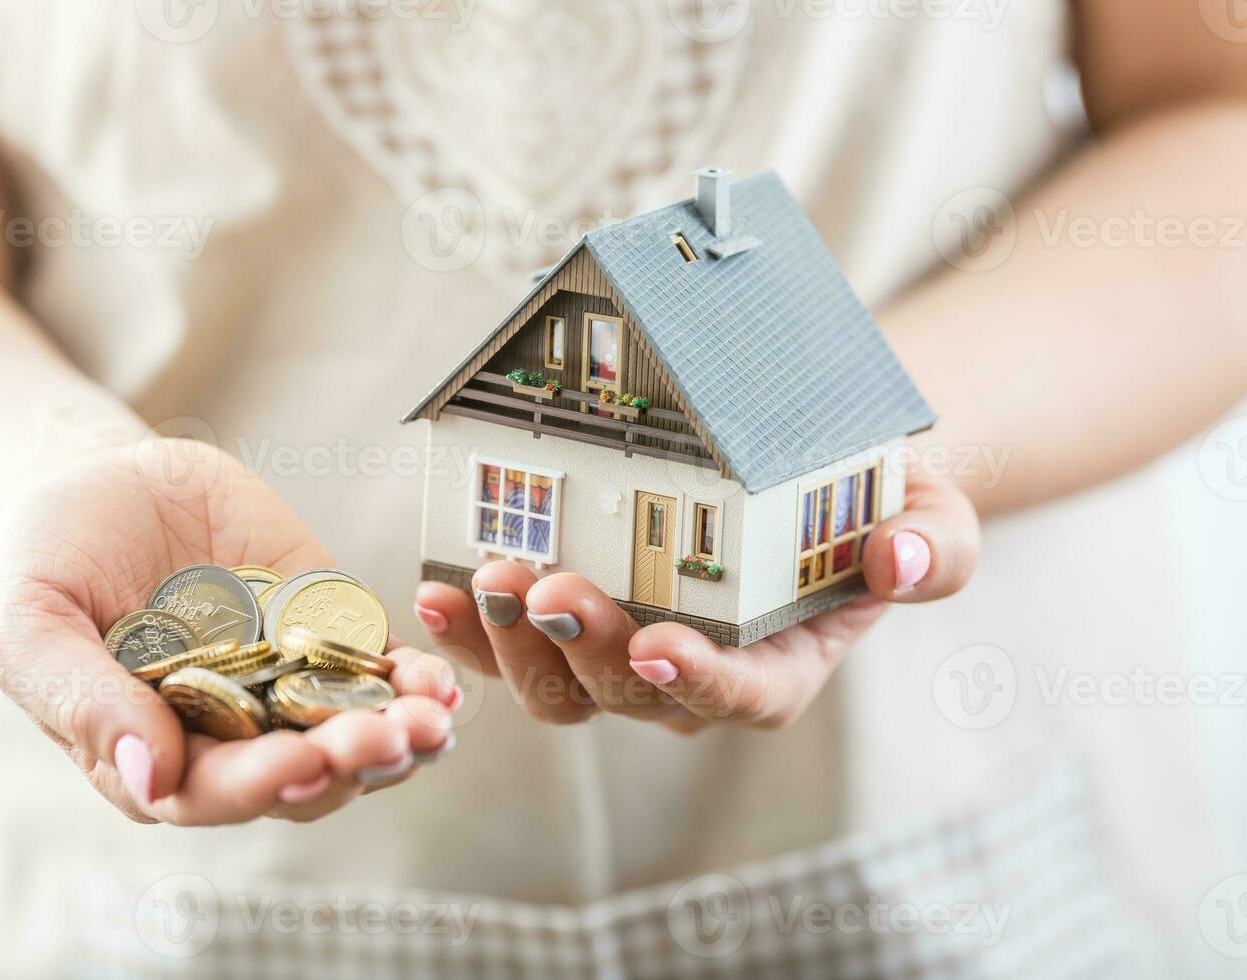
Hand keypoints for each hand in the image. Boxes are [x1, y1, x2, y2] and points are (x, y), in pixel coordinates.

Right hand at [0, 439, 458, 823]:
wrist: (104, 477)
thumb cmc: (50, 557)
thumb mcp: (31, 622)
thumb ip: (81, 701)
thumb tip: (152, 781)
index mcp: (152, 755)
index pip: (212, 793)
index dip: (260, 784)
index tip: (301, 764)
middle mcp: (228, 736)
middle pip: (301, 776)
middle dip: (348, 763)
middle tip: (388, 740)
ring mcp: (285, 686)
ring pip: (351, 734)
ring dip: (398, 736)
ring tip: (433, 722)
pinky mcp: (327, 634)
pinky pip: (379, 669)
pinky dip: (413, 680)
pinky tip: (444, 684)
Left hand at [413, 473, 977, 732]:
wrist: (804, 474)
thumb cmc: (867, 501)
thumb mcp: (932, 513)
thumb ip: (935, 548)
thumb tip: (902, 561)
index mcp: (779, 668)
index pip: (742, 699)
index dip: (700, 682)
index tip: (662, 644)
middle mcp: (691, 677)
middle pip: (629, 694)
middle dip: (587, 647)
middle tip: (553, 589)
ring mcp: (621, 657)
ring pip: (559, 688)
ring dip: (515, 643)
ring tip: (487, 580)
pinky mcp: (568, 627)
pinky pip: (511, 648)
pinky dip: (469, 631)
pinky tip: (435, 593)